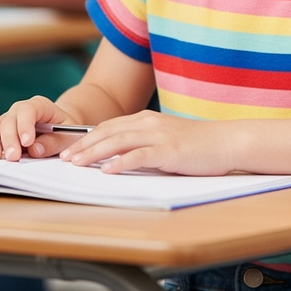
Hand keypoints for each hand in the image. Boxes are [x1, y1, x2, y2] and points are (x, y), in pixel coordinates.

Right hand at [0, 96, 81, 160]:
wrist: (57, 131)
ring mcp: (5, 121)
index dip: (26, 124)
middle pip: (8, 120)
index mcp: (40, 106)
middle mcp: (19, 111)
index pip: (29, 110)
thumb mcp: (67, 137)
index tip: (27, 142)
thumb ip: (54, 142)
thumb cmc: (64, 133)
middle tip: (13, 156)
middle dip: (9, 139)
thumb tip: (35, 150)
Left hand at [59, 111, 235, 175]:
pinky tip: (106, 171)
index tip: (70, 149)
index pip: (110, 126)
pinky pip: (140, 156)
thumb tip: (120, 157)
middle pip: (108, 131)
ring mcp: (159, 136)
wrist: (226, 141)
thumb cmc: (198, 144)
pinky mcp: (169, 151)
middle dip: (83, 144)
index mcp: (147, 119)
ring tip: (77, 163)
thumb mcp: (167, 138)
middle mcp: (150, 123)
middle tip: (64, 158)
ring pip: (118, 141)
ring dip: (94, 152)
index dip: (87, 137)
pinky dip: (120, 163)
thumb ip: (145, 143)